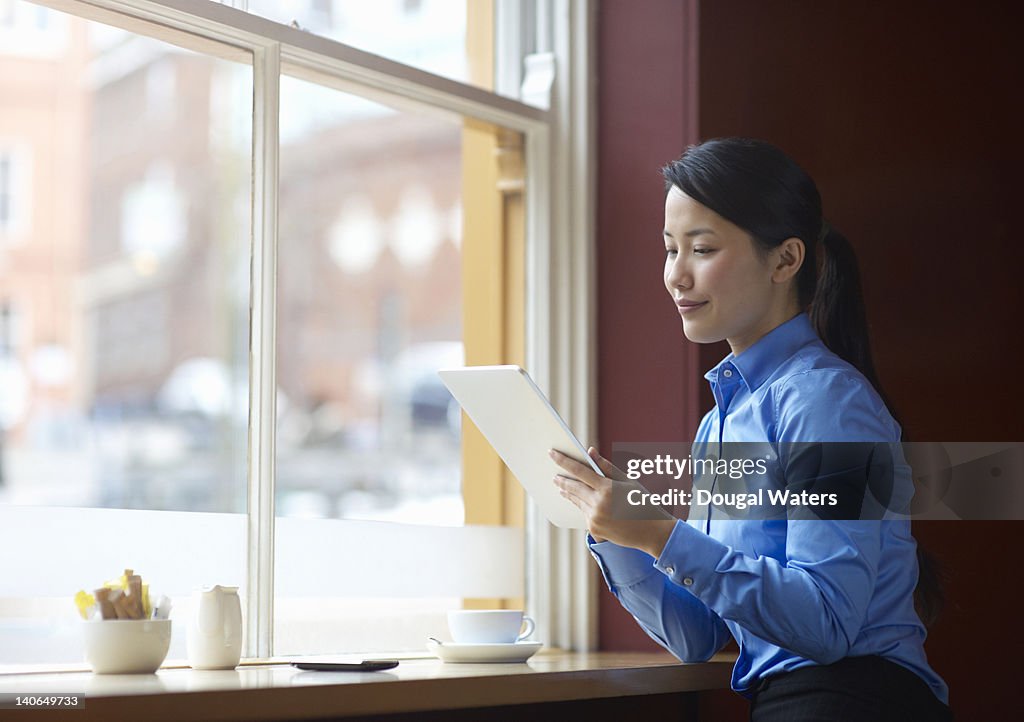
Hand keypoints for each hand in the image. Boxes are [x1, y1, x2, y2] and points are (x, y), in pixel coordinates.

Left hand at [550, 447, 677, 557]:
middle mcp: (598, 504)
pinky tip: (575, 499)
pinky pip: (584, 513)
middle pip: (573, 487)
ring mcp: (595, 518)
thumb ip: (607, 466)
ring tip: (560, 485)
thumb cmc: (643, 502)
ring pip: (576, 501)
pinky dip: (581, 505)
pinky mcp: (594, 530)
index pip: (579, 471)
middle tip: (553, 474)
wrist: (652, 533)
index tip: (552, 453)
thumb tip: (590, 452)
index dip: (564, 461)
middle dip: (562, 480)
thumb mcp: (628, 482)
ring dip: (567, 492)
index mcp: (607, 489)